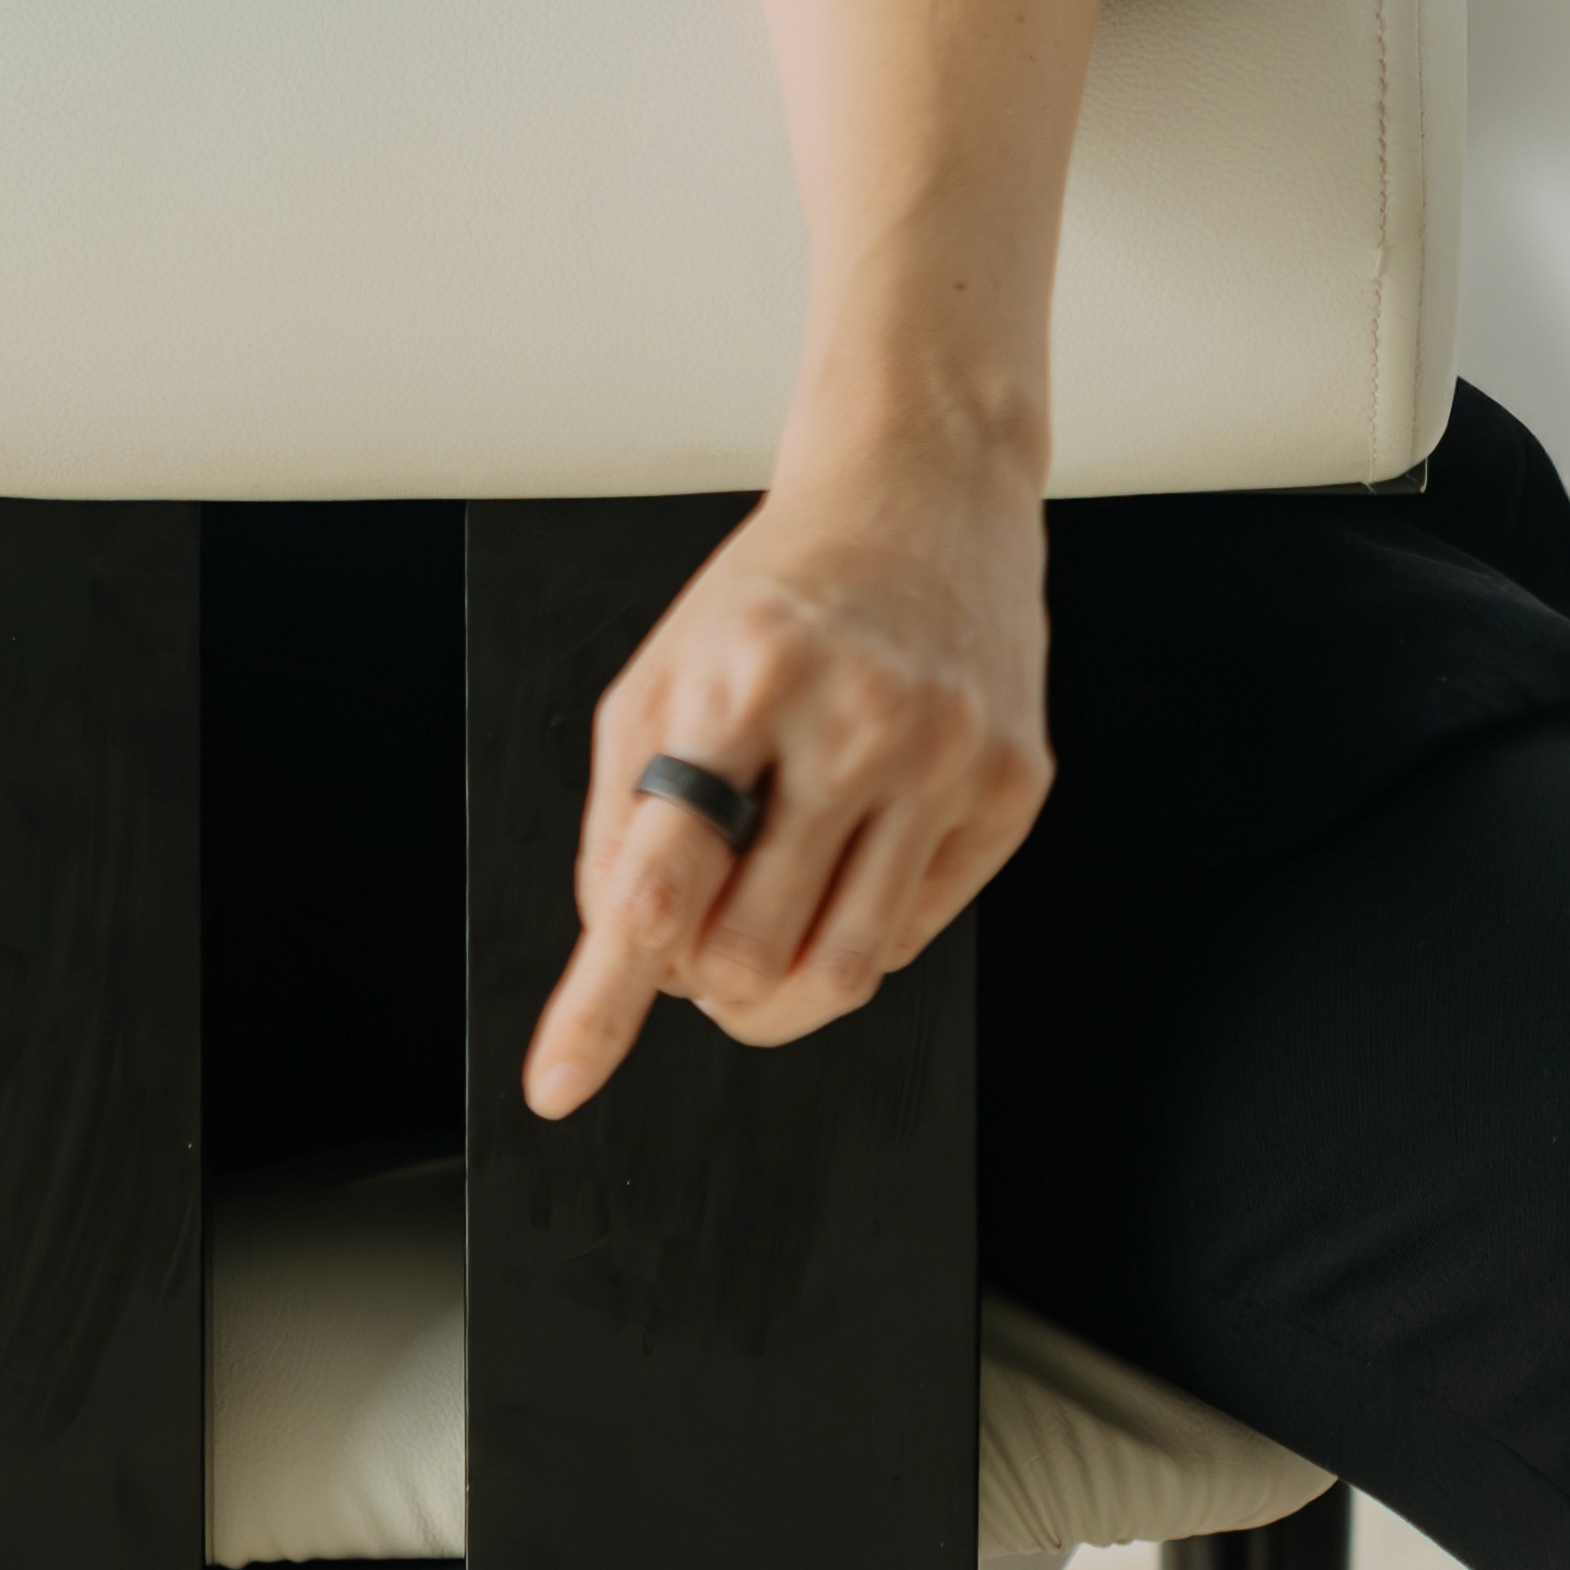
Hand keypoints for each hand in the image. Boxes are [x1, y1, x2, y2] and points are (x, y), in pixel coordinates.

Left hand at [523, 415, 1051, 1114]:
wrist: (926, 489)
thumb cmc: (783, 586)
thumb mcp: (666, 667)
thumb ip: (624, 813)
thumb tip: (622, 951)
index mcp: (743, 677)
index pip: (658, 883)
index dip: (603, 1001)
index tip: (557, 1081)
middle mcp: (853, 717)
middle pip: (748, 955)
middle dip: (702, 978)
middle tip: (696, 934)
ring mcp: (945, 755)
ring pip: (845, 971)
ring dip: (777, 990)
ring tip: (757, 928)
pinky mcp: (1012, 787)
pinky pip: (917, 933)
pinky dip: (859, 930)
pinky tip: (847, 858)